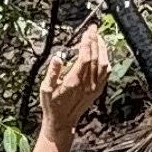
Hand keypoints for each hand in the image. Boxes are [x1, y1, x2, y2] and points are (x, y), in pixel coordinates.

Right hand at [39, 22, 110, 142]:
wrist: (62, 122)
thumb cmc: (52, 105)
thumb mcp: (45, 89)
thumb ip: (52, 72)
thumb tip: (58, 58)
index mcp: (74, 81)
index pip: (85, 57)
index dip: (87, 43)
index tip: (87, 32)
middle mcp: (87, 84)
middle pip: (95, 58)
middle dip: (95, 41)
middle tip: (93, 29)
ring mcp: (94, 88)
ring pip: (103, 64)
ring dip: (102, 49)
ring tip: (98, 38)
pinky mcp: (97, 91)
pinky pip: (106, 73)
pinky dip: (106, 61)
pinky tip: (103, 54)